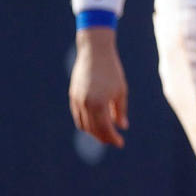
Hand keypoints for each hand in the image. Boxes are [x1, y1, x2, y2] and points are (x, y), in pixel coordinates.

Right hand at [69, 27, 128, 146]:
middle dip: (103, 137)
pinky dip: (86, 123)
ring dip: (94, 132)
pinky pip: (78, 116)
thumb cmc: (112, 71)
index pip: (105, 128)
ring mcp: (76, 100)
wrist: (94, 53)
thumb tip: (122, 126)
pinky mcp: (72, 96)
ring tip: (106, 133)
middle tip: (114, 140)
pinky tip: (96, 123)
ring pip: (83, 124)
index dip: (112, 138)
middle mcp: (85, 104)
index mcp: (99, 104)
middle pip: (93, 129)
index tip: (120, 143)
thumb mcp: (121, 91)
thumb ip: (120, 111)